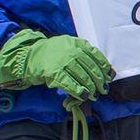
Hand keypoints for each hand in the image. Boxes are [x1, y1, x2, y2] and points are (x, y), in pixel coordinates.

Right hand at [0, 30, 114, 100]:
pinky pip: (69, 83)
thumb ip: (85, 54)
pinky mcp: (54, 72)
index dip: (105, 68)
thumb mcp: (70, 47)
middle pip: (91, 68)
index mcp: (77, 43)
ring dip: (91, 88)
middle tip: (104, 90)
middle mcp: (71, 51)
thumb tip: (105, 70)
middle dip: (100, 81)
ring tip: (95, 94)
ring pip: (82, 77)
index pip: (96, 56)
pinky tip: (83, 95)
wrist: (30, 56)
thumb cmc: (53, 53)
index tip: (109, 77)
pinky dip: (78, 91)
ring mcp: (62, 61)